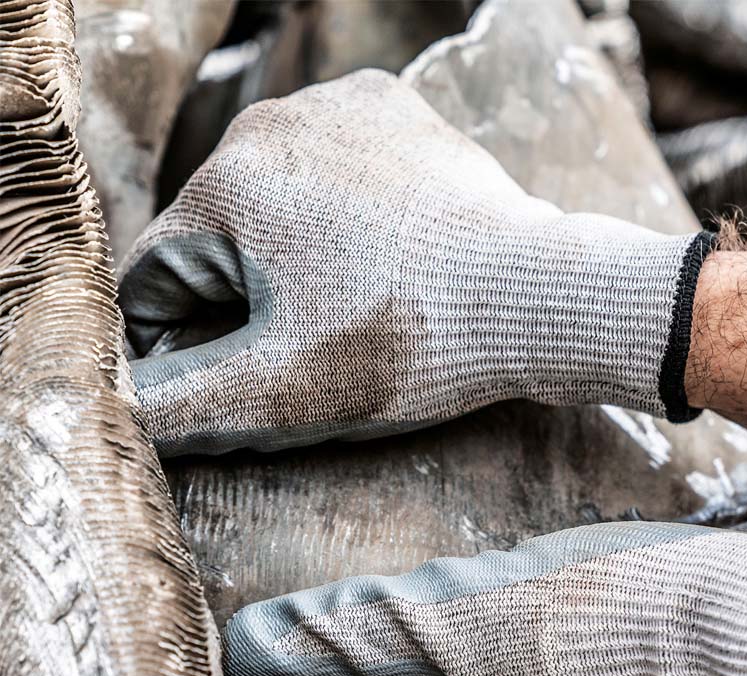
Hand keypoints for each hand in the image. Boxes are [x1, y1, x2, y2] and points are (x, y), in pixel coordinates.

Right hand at [120, 69, 708, 455]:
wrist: (535, 296)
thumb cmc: (411, 342)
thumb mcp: (280, 391)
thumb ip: (183, 406)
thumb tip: (126, 412)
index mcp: (229, 182)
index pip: (160, 279)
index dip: (181, 344)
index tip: (228, 383)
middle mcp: (274, 122)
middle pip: (221, 240)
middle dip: (244, 303)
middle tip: (305, 355)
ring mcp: (341, 107)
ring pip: (280, 206)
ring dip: (295, 262)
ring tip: (352, 311)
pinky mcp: (395, 112)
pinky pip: (339, 175)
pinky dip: (346, 219)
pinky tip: (382, 259)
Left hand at [222, 521, 746, 675]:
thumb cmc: (609, 631)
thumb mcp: (463, 621)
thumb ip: (354, 636)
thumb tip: (247, 648)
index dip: (391, 664)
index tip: (402, 612)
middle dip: (456, 646)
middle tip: (480, 588)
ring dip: (509, 637)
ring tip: (535, 586)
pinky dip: (559, 647)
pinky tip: (578, 605)